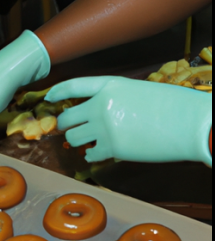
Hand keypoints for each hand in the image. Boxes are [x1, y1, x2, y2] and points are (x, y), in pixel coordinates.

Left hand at [45, 77, 211, 165]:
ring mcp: (104, 127)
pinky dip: (90, 154)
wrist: (191, 123)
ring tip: (85, 142)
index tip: (49, 98)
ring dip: (76, 141)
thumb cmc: (173, 105)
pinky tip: (95, 153)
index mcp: (110, 85)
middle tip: (69, 129)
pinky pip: (89, 154)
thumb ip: (115, 98)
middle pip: (67, 117)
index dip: (58, 92)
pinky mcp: (112, 148)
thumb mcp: (139, 91)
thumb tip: (98, 112)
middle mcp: (101, 105)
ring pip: (73, 138)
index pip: (74, 86)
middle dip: (64, 124)